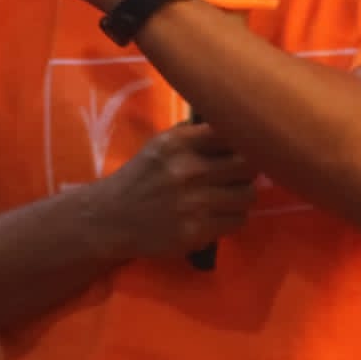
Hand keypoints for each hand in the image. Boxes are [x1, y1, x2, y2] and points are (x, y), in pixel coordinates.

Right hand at [82, 122, 256, 261]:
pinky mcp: (196, 231)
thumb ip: (197, 135)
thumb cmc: (142, 176)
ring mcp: (193, 203)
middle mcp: (188, 170)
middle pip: (249, 165)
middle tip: (240, 175)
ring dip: (242, 196)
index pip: (232, 132)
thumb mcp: (162, 145)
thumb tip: (240, 127)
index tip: (244, 147)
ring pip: (248, 195)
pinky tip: (218, 215)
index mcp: (179, 143)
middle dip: (248, 170)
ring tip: (229, 197)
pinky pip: (238, 221)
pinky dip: (233, 218)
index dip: (245, 140)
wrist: (111, 218)